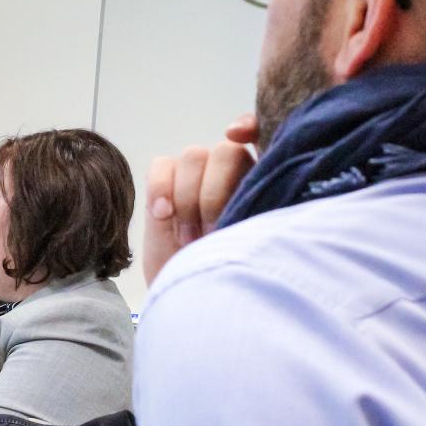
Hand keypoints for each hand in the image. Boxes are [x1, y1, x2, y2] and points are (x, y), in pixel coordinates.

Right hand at [143, 114, 256, 284]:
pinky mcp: (165, 183)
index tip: (238, 138)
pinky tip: (165, 216)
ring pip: (193, 156)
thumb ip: (260, 213)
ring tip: (190, 238)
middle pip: (225, 151)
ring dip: (189, 199)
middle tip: (211, 234)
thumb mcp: (254, 247)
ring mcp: (196, 175)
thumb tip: (258, 193)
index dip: (252, 127)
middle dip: (214, 195)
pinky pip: (161, 166)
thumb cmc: (228, 275)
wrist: (190, 298)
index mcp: (262, 181)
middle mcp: (230, 171)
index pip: (264, 136)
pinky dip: (161, 188)